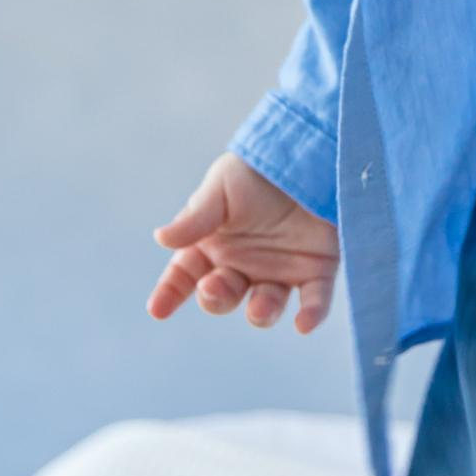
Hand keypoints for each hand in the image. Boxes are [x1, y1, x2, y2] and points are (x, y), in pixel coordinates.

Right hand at [146, 153, 340, 332]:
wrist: (308, 151)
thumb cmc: (256, 169)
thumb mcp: (222, 188)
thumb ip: (196, 218)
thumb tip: (161, 238)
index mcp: (214, 243)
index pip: (184, 275)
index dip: (170, 293)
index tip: (158, 309)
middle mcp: (244, 264)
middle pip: (223, 294)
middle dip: (215, 298)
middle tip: (213, 286)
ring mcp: (279, 269)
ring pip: (266, 305)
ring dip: (261, 312)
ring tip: (258, 309)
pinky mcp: (317, 269)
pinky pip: (314, 300)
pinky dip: (310, 314)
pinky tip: (304, 324)